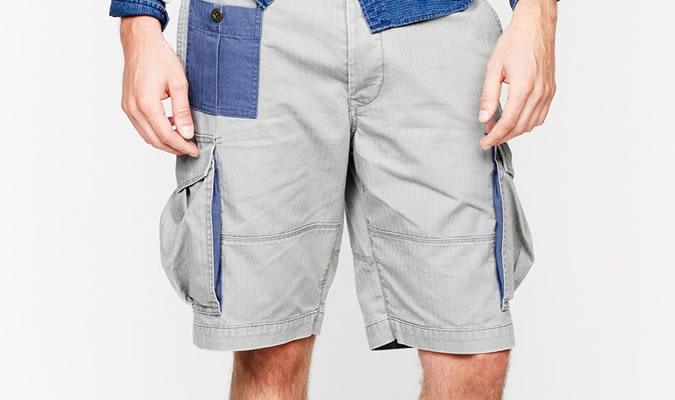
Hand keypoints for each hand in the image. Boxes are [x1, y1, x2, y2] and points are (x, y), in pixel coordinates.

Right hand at [119, 16, 197, 156]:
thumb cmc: (159, 57)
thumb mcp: (178, 83)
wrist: (140, 42)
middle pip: (154, 140)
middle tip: (190, 148)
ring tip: (182, 140)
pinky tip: (169, 127)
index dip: (181, 146)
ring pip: (146, 135)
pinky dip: (155, 131)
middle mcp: (133, 108)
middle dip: (173, 148)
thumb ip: (182, 111)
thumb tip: (187, 133)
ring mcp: (127, 107)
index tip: (194, 149)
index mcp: (146, 103)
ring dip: (164, 141)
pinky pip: (141, 126)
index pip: (166, 135)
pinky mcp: (127, 105)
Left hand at [479, 0, 556, 149]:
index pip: (508, 122)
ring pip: (532, 124)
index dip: (495, 136)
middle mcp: (539, 92)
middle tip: (488, 138)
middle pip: (520, 127)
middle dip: (503, 137)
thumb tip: (484, 118)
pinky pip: (541, 116)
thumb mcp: (494, 68)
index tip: (484, 142)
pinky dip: (527, 123)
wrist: (536, 26)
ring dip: (514, 131)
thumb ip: (488, 95)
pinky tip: (515, 120)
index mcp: (524, 87)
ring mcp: (548, 92)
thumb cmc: (516, 42)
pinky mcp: (551, 90)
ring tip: (498, 129)